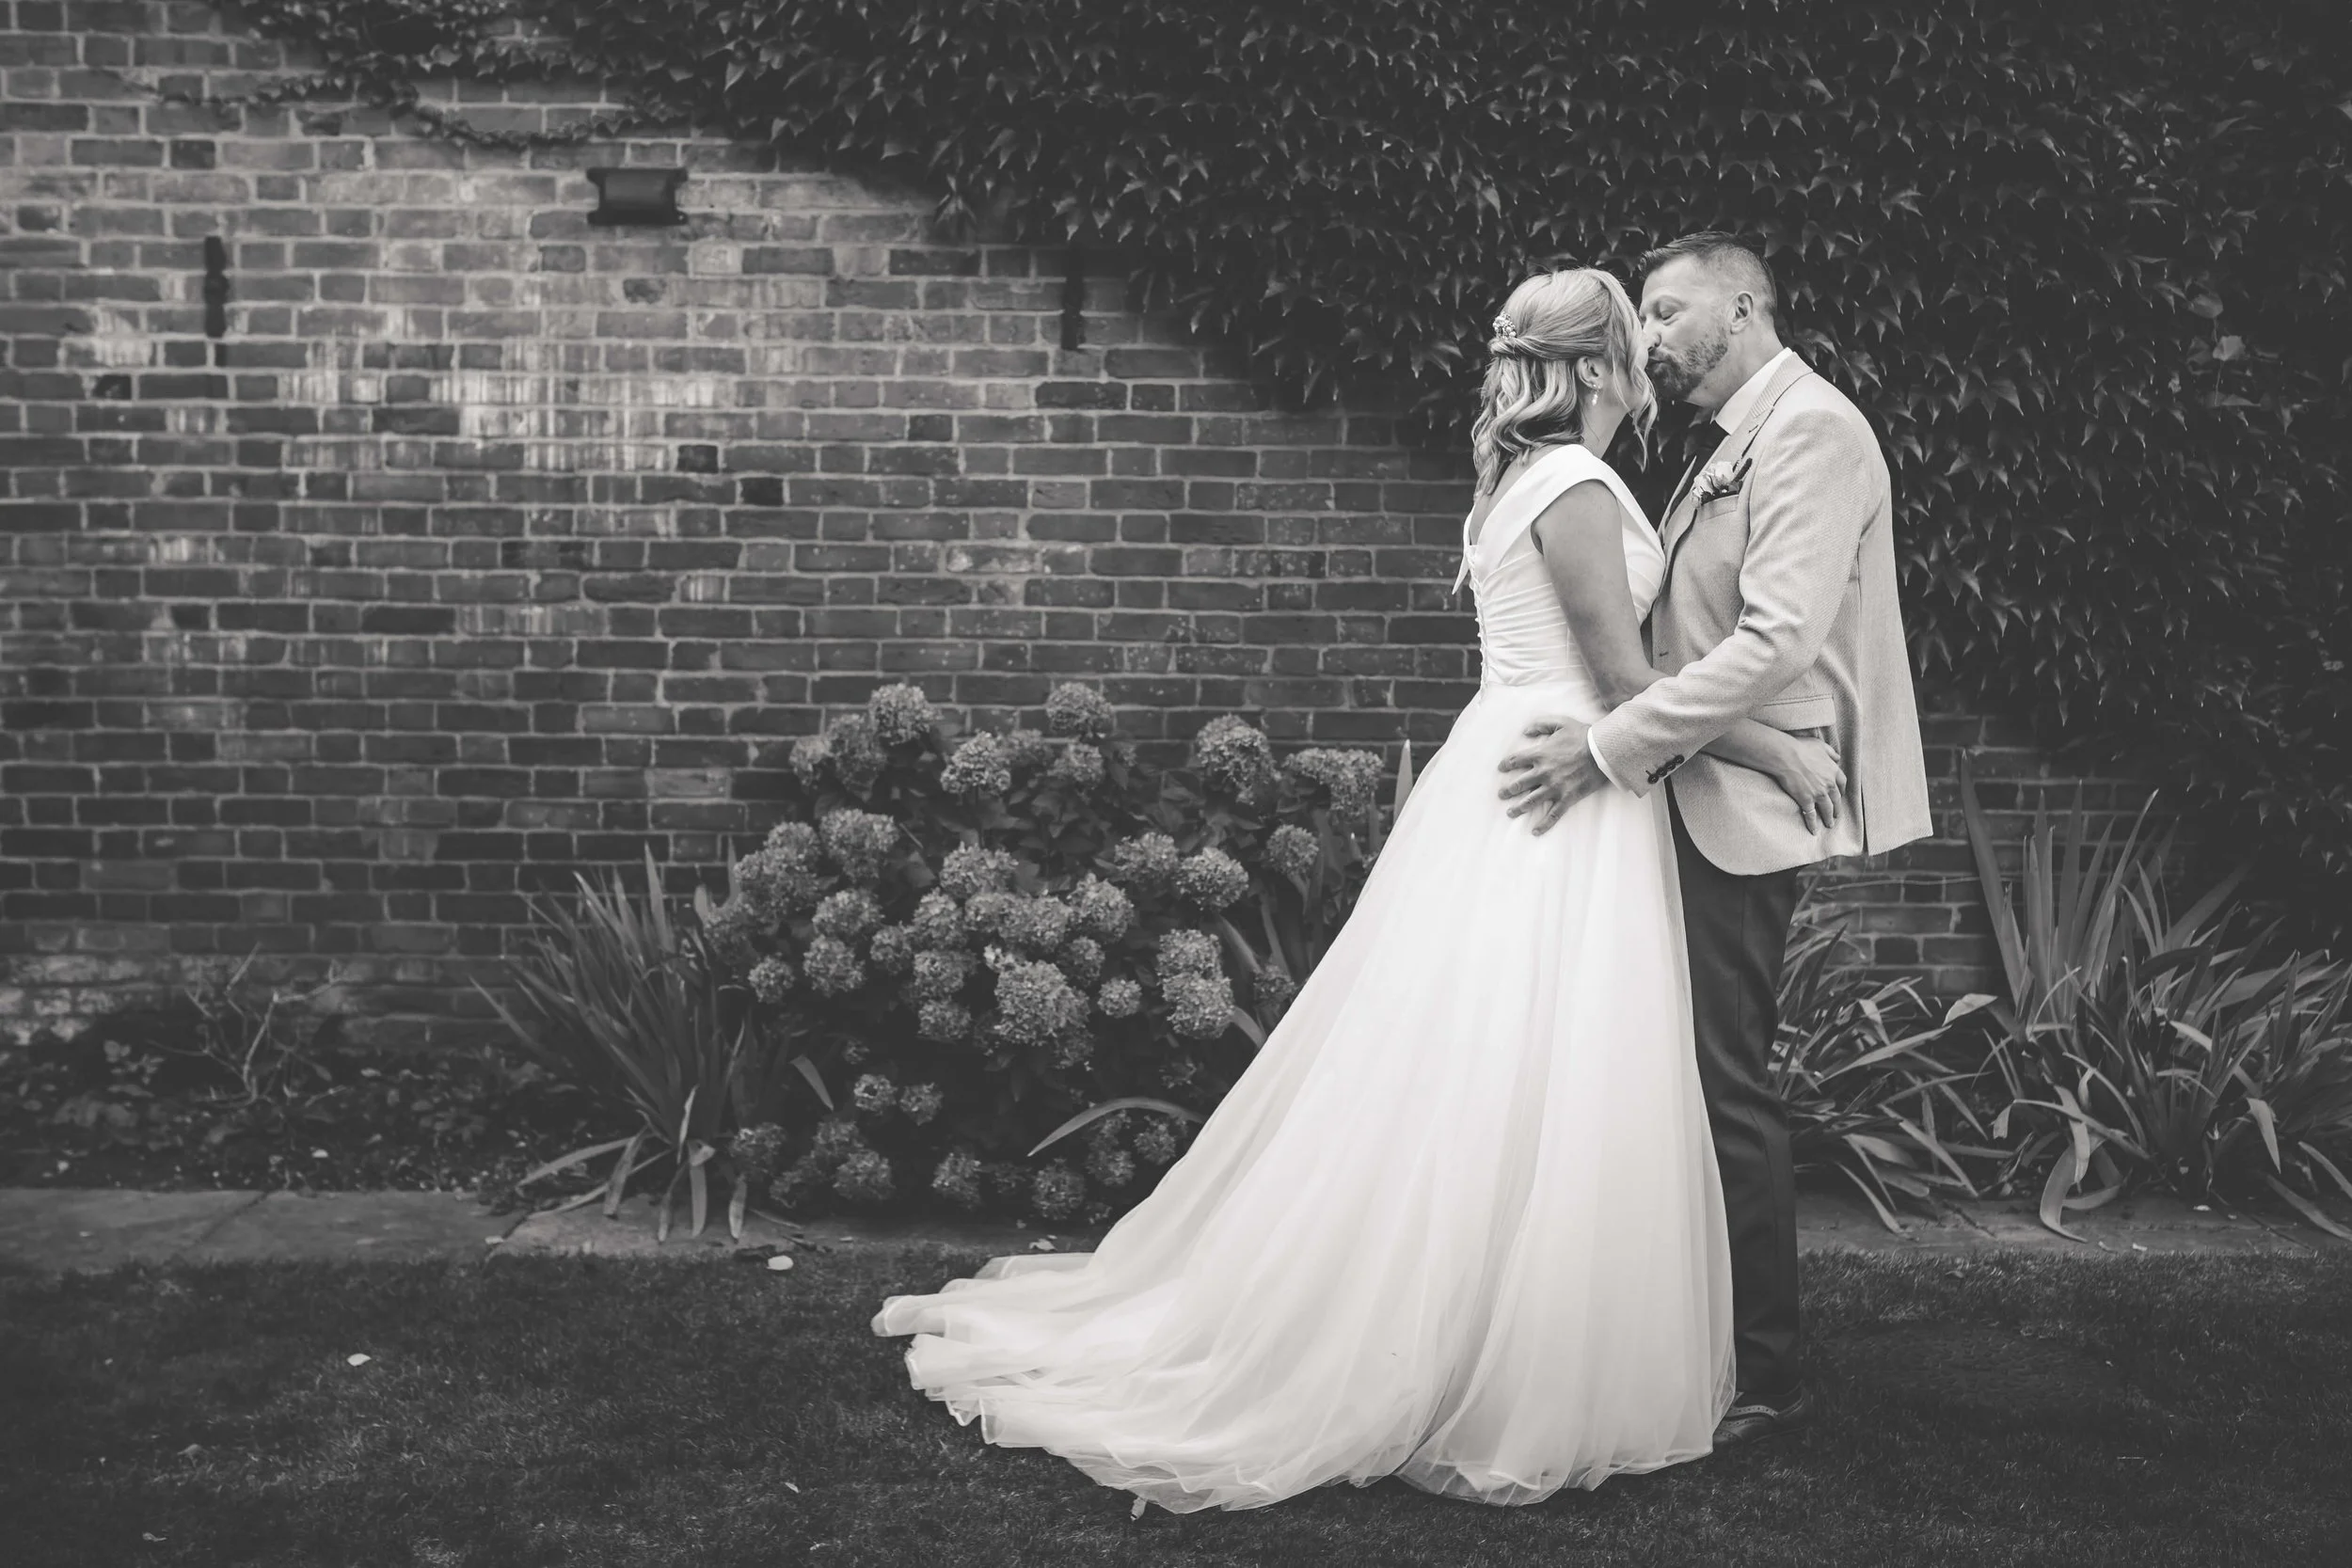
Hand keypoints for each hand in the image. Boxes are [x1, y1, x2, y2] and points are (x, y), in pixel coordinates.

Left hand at [1497, 716, 1608, 834]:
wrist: (1603, 752)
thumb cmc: (1583, 735)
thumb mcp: (1561, 722)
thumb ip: (1541, 724)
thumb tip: (1525, 731)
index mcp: (1540, 754)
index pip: (1515, 760)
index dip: (1506, 765)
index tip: (1501, 769)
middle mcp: (1543, 772)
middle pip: (1519, 784)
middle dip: (1508, 790)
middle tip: (1501, 794)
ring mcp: (1555, 787)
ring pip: (1531, 801)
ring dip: (1518, 808)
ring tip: (1510, 813)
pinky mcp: (1567, 798)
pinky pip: (1553, 814)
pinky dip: (1544, 824)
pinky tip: (1535, 831)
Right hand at [1771, 731, 1845, 834]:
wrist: (1787, 756)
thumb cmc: (1801, 748)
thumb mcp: (1820, 746)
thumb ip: (1831, 752)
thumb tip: (1837, 757)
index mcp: (1833, 771)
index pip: (1842, 783)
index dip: (1841, 791)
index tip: (1840, 795)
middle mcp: (1829, 784)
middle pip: (1836, 799)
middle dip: (1837, 808)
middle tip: (1836, 815)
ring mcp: (1818, 793)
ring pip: (1827, 809)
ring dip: (1828, 818)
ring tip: (1829, 825)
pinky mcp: (1806, 800)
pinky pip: (1810, 815)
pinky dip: (1812, 824)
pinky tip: (1814, 831)